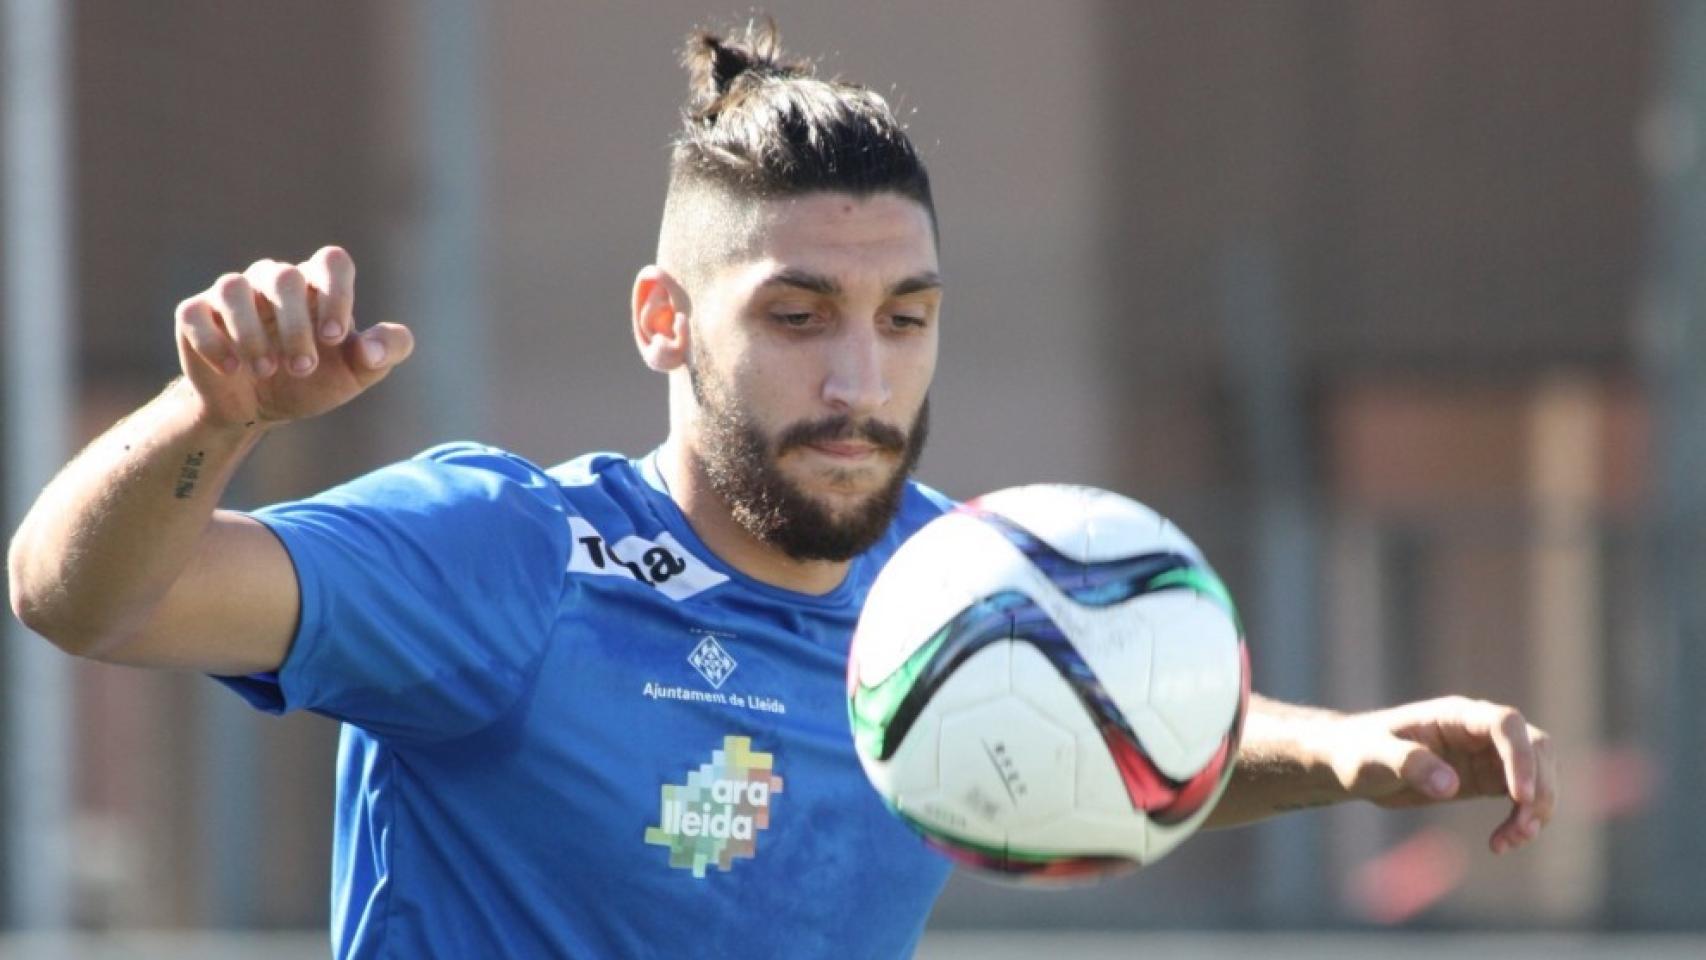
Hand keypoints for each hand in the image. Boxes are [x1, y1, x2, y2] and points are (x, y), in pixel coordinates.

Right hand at [174, 246, 413, 428]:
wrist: (260, 408)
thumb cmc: (314, 381)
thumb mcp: (359, 373)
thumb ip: (385, 352)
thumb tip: (372, 348)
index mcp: (317, 285)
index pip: (332, 261)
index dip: (336, 295)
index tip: (335, 338)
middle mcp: (274, 279)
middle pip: (284, 278)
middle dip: (296, 326)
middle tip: (302, 368)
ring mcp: (232, 294)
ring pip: (233, 288)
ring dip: (251, 334)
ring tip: (266, 370)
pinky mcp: (195, 314)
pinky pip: (195, 313)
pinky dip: (213, 342)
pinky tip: (232, 369)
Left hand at [1325, 696, 1555, 854]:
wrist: (1353, 764)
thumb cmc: (1358, 752)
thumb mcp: (1373, 757)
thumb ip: (1409, 763)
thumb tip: (1449, 785)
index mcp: (1454, 715)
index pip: (1506, 723)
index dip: (1521, 756)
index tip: (1520, 796)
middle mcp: (1478, 731)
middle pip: (1536, 747)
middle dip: (1540, 787)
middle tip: (1522, 826)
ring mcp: (1486, 755)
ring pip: (1538, 773)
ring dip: (1538, 809)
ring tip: (1511, 840)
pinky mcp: (1485, 780)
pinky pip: (1522, 798)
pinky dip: (1523, 821)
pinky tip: (1501, 843)